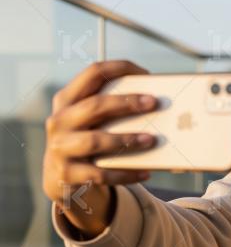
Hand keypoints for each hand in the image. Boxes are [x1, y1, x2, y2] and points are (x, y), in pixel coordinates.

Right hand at [42, 60, 157, 237]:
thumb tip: (156, 103)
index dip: (119, 69)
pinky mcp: (67, 174)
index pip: (92, 73)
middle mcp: (59, 120)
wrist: (62, 178)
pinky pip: (100, 174)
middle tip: (154, 103)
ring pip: (96, 141)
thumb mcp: (92, 121)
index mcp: (68, 99)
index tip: (146, 73)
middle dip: (126, 102)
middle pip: (95, 106)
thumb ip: (112, 109)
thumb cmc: (89, 140)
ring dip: (126, 139)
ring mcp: (60, 148)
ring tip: (152, 140)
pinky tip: (145, 172)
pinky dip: (125, 174)